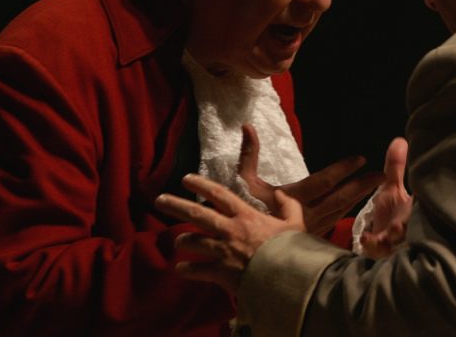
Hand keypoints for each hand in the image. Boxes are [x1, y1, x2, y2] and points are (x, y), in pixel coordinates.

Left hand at [154, 173, 303, 292]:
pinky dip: (186, 269)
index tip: (186, 178)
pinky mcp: (219, 272)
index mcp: (245, 215)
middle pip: (197, 213)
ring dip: (183, 240)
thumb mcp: (295, 223)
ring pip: (193, 241)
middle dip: (176, 205)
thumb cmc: (291, 250)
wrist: (287, 278)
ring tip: (177, 240)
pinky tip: (180, 268)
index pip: (218, 194)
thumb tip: (281, 193)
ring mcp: (222, 251)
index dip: (201, 184)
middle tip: (160, 200)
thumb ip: (288, 205)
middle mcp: (229, 230)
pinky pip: (196, 269)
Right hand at [237, 124, 384, 235]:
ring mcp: (309, 229)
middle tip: (382, 176)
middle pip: (339, 199)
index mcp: (292, 199)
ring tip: (374, 187)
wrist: (241, 246)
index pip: (323, 182)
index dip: (342, 169)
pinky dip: (346, 212)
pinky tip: (354, 205)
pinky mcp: (309, 238)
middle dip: (361, 186)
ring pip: (338, 212)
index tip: (361, 159)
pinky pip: (333, 222)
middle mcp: (304, 216)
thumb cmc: (242, 210)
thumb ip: (249, 154)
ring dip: (357, 198)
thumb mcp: (242, 181)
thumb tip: (248, 126)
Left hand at [360, 137, 411, 257]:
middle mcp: (407, 229)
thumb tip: (399, 141)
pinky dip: (372, 247)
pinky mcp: (381, 253)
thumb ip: (395, 168)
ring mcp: (395, 244)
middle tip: (399, 224)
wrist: (383, 241)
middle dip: (405, 227)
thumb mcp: (392, 189)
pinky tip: (365, 239)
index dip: (419, 208)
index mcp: (412, 212)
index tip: (417, 203)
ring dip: (390, 241)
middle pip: (410, 230)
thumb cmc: (392, 215)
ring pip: (394, 244)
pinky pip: (377, 252)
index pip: (419, 209)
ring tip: (387, 234)